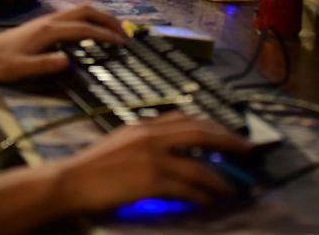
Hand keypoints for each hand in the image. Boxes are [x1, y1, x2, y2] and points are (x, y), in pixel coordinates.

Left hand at [0, 5, 124, 81]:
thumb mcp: (20, 69)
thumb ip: (44, 65)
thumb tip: (67, 61)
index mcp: (48, 31)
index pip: (84, 29)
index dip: (104, 35)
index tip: (121, 43)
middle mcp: (49, 20)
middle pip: (86, 11)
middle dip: (107, 19)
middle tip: (123, 32)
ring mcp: (45, 19)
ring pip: (79, 9)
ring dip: (98, 16)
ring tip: (112, 28)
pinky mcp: (41, 23)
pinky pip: (71, 14)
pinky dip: (87, 18)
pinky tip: (88, 28)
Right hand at [51, 113, 250, 212]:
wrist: (71, 182)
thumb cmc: (91, 167)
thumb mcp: (120, 143)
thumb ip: (145, 142)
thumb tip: (170, 153)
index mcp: (143, 125)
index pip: (185, 118)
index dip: (211, 124)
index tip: (226, 133)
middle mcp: (151, 135)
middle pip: (201, 132)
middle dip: (228, 141)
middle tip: (247, 150)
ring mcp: (153, 157)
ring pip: (199, 165)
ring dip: (220, 178)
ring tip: (234, 188)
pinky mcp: (152, 180)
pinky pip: (188, 188)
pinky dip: (203, 195)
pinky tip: (211, 201)